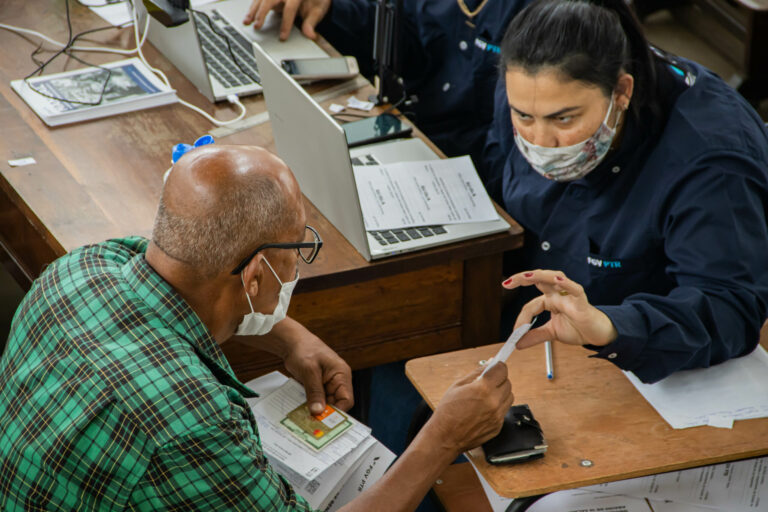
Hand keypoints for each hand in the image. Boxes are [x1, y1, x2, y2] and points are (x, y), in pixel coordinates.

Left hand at [238, 317, 352, 414]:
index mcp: (342, 375)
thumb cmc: (304, 350)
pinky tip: (302, 410)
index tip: (325, 421)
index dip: (338, 412)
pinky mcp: (318, 386)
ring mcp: (328, 384)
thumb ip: (315, 391)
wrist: (292, 343)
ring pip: (326, 404)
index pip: (346, 399)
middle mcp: (337, 381)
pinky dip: (311, 405)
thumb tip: (318, 411)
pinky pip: (317, 400)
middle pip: (336, 404)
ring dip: (317, 410)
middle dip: (325, 413)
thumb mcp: (309, 371)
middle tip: (312, 422)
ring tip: (306, 417)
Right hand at [243, 0, 331, 40]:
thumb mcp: (317, 10)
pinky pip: (260, 0)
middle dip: (262, 13)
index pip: (290, 8)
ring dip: (253, 10)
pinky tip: (248, 16)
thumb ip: (312, 22)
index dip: (286, 23)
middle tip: (257, 26)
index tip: (283, 36)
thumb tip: (310, 35)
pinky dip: (253, 8)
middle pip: (270, 0)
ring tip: (247, 21)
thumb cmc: (315, 0)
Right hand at [426, 362, 513, 454]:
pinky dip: (497, 407)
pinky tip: (484, 409)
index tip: (495, 366)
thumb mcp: (458, 385)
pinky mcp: (498, 427)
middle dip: (499, 379)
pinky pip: (504, 411)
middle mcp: (494, 403)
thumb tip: (489, 363)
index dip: (498, 366)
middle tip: (488, 382)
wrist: (445, 437)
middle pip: (508, 383)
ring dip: (501, 393)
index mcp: (483, 390)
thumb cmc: (447, 412)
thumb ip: (476, 373)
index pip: (502, 370)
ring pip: (509, 397)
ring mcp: (497, 416)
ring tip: (486, 396)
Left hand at [502, 269, 617, 348]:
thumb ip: (535, 336)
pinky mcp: (582, 302)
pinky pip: (575, 289)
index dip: (522, 317)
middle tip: (507, 282)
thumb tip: (517, 344)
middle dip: (523, 278)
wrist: (598, 335)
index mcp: (550, 301)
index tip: (516, 332)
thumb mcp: (552, 333)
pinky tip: (558, 279)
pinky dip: (567, 284)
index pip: (531, 304)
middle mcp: (559, 295)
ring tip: (527, 276)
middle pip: (540, 280)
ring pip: (555, 278)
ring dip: (541, 275)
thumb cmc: (578, 329)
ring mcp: (570, 296)